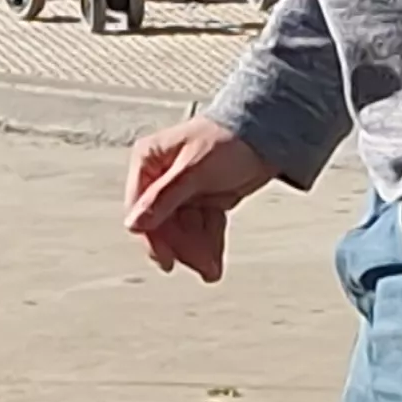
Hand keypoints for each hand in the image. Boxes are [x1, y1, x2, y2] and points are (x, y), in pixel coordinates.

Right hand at [125, 117, 271, 281]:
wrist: (267, 132)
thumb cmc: (227, 138)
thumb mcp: (194, 169)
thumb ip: (164, 198)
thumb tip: (134, 224)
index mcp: (149, 160)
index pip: (141, 208)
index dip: (153, 237)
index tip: (167, 261)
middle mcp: (161, 177)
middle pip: (163, 224)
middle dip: (184, 246)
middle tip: (203, 266)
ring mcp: (182, 190)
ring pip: (183, 230)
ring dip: (198, 249)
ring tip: (213, 269)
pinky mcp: (202, 199)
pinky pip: (200, 227)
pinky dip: (209, 242)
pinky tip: (216, 258)